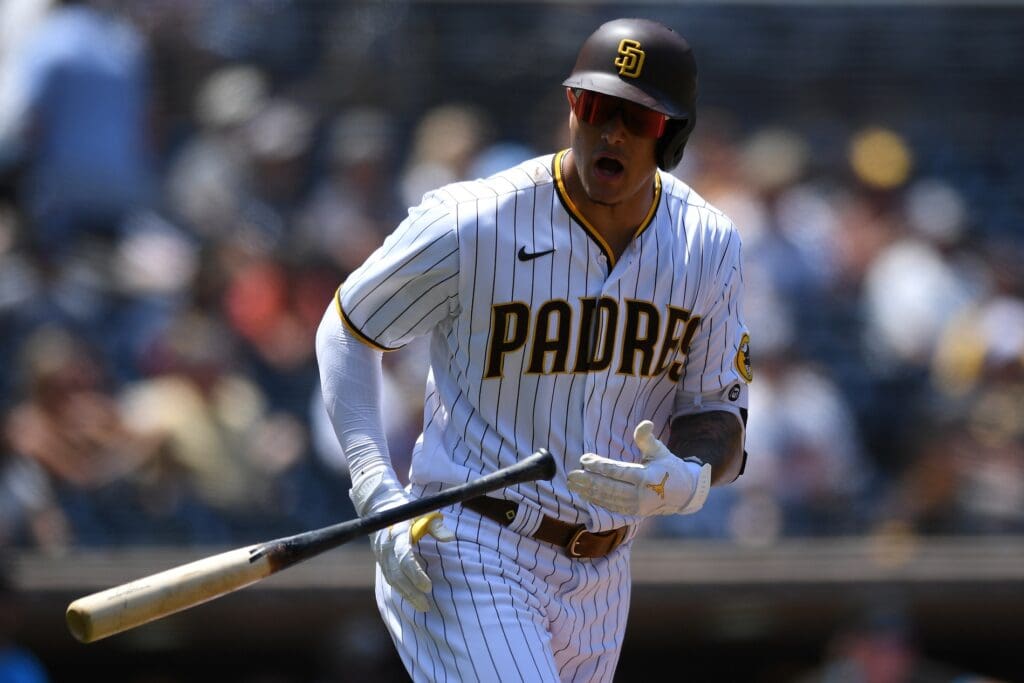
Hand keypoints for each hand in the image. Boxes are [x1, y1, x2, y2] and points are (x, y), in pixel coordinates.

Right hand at [371, 511, 453, 611]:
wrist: (378, 505)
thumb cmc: (406, 509)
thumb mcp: (423, 512)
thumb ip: (436, 526)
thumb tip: (450, 538)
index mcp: (397, 534)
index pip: (405, 558)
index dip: (415, 574)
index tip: (428, 587)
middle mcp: (386, 547)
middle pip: (397, 575)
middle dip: (411, 592)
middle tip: (427, 605)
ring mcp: (381, 554)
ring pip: (392, 579)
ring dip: (406, 594)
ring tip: (422, 607)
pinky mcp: (380, 560)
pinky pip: (389, 578)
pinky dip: (400, 589)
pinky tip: (411, 598)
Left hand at [567, 420, 711, 515]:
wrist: (684, 493)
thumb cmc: (669, 467)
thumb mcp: (660, 450)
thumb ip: (647, 439)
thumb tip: (644, 423)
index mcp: (646, 478)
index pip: (617, 472)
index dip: (598, 466)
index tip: (584, 459)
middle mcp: (640, 495)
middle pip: (608, 488)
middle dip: (587, 481)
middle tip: (571, 474)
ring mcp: (636, 507)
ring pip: (607, 499)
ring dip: (588, 492)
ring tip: (573, 484)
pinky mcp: (634, 513)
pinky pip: (612, 507)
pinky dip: (597, 501)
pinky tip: (584, 494)